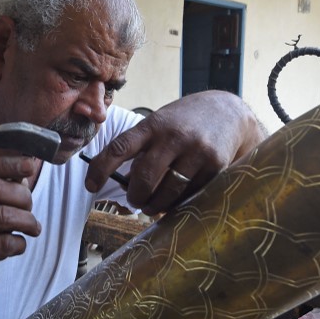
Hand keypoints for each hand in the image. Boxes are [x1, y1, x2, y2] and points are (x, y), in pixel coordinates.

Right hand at [0, 156, 40, 296]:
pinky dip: (20, 243)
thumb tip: (26, 166)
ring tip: (33, 228)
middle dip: (22, 196)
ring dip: (27, 221)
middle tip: (29, 208)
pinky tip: (19, 244)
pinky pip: (4, 243)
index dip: (8, 164)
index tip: (29, 165)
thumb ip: (1, 185)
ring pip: (2, 216)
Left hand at [85, 91, 267, 214]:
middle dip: (135, 196)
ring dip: (155, 206)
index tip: (90, 186)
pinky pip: (190, 195)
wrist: (228, 112)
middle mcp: (173, 136)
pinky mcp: (214, 166)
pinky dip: (179, 203)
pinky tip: (177, 198)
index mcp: (152, 124)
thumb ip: (143, 147)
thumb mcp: (160, 123)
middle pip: (144, 177)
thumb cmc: (184, 122)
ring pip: (167, 192)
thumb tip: (123, 182)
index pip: (119, 147)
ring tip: (152, 206)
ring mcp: (195, 151)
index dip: (100, 169)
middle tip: (135, 200)